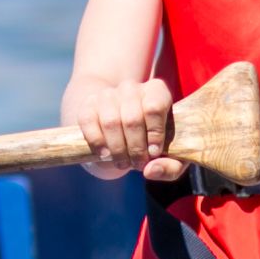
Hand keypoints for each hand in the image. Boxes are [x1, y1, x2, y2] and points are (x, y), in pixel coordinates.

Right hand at [69, 77, 186, 182]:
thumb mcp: (170, 155)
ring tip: (123, 163)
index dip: (154, 134)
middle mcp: (131, 88)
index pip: (154, 107)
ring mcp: (108, 94)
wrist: (123, 131)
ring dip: (118, 149)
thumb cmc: (152, 143)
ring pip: (111, 122)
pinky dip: (97, 142)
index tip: (154, 153)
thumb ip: (170, 166)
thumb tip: (151, 170)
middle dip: (136, 148)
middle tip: (138, 164)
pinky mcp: (89, 104)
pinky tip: (105, 154)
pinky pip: (89, 122)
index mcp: (156, 91)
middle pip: (132, 118)